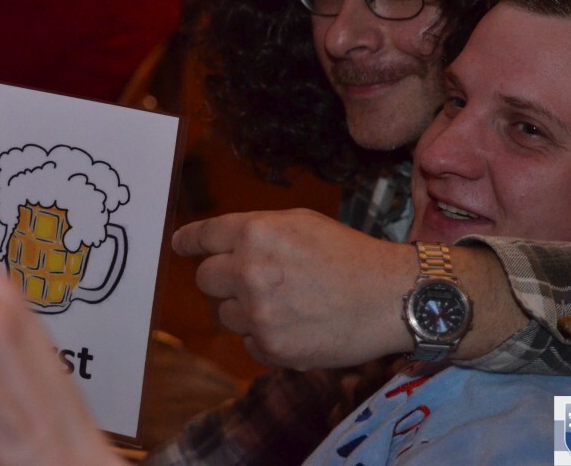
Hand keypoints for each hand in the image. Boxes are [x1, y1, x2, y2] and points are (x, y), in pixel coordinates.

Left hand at [172, 209, 416, 368]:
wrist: (390, 297)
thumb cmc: (350, 255)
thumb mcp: (301, 223)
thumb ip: (258, 231)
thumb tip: (221, 242)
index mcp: (255, 233)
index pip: (203, 237)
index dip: (189, 241)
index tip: (180, 245)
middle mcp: (249, 271)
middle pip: (205, 278)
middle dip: (222, 278)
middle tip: (251, 279)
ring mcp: (257, 312)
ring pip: (224, 314)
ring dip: (244, 309)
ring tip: (285, 303)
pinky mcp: (270, 347)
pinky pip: (248, 342)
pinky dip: (264, 336)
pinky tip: (295, 324)